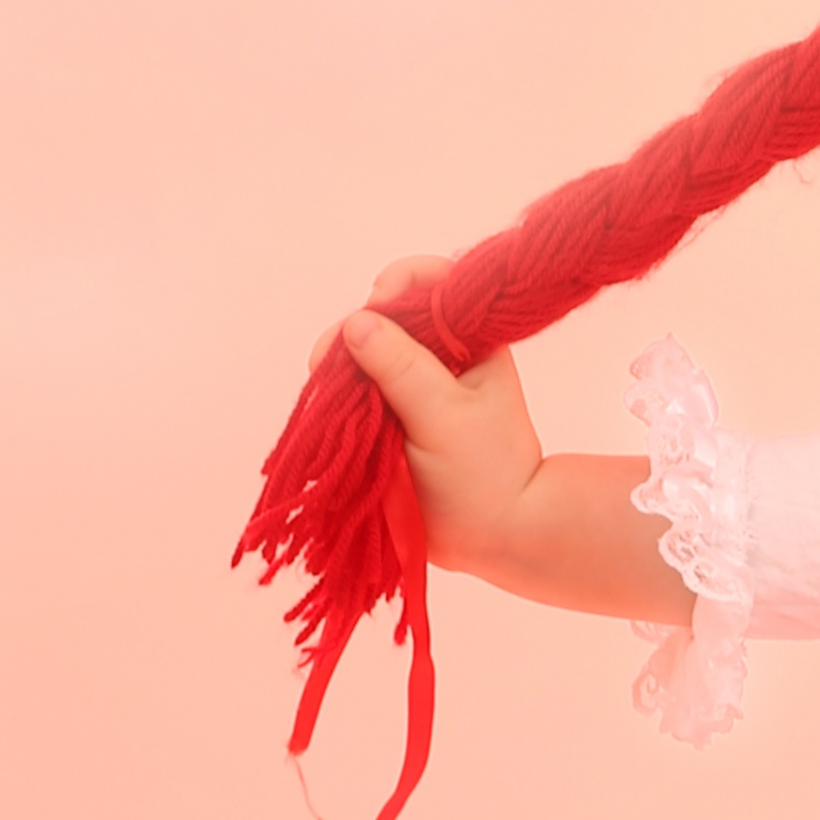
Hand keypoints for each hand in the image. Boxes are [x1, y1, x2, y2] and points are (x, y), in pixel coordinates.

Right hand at [330, 255, 549, 580]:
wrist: (496, 537)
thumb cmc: (486, 474)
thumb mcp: (445, 416)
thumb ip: (403, 369)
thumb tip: (358, 324)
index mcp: (474, 342)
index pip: (438, 283)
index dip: (403, 282)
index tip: (379, 300)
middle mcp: (442, 355)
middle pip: (389, 317)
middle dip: (356, 329)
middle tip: (331, 357)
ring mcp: (414, 385)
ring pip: (366, 354)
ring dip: (340, 362)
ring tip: (323, 377)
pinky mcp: (390, 416)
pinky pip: (356, 390)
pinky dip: (338, 392)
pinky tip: (324, 398)